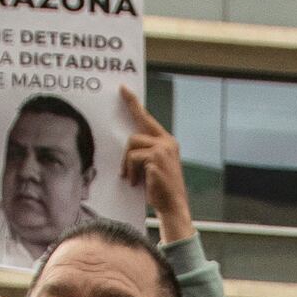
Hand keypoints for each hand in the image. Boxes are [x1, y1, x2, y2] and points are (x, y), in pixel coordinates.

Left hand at [116, 85, 192, 244]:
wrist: (173, 206)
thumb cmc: (161, 188)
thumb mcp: (154, 165)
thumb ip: (145, 152)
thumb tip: (127, 145)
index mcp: (167, 141)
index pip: (147, 118)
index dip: (133, 103)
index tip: (123, 90)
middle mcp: (167, 142)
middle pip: (134, 135)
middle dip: (127, 155)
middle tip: (125, 171)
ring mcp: (163, 150)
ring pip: (131, 147)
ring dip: (128, 166)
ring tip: (133, 179)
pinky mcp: (156, 159)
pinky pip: (133, 160)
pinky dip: (132, 173)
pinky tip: (138, 183)